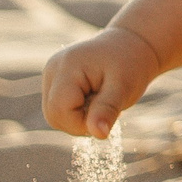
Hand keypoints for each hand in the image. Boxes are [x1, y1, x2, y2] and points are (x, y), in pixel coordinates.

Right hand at [41, 27, 160, 137]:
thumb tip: (99, 135)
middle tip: (107, 107)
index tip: (107, 113)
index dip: (81, 123)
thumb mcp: (124, 87)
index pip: (60, 110)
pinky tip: (94, 99)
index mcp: (67, 67)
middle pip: (54, 115)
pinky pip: (59, 109)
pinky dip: (77, 112)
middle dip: (80, 122)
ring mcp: (50, 75)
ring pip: (54, 115)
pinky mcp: (54, 81)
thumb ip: (108, 109)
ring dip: (79, 118)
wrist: (131, 45)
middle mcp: (52, 69)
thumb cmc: (131, 65)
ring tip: (101, 100)